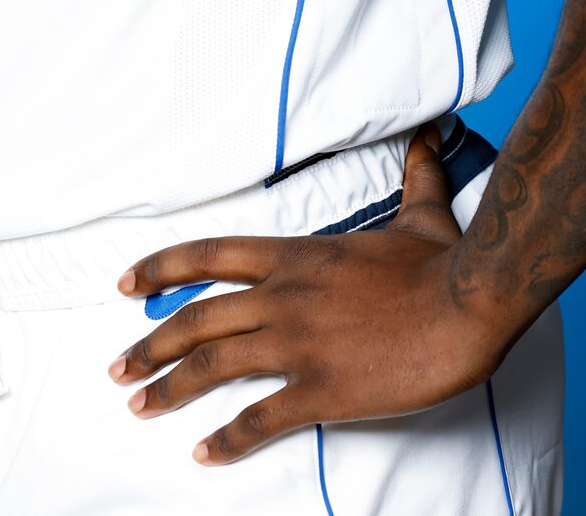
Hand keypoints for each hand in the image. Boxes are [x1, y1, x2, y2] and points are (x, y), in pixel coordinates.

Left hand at [108, 128, 502, 464]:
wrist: (468, 305)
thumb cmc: (443, 263)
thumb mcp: (422, 211)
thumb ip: (414, 173)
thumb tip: (428, 134)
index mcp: (297, 255)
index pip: (210, 255)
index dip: (161, 268)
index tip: (124, 283)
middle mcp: (285, 296)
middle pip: (198, 316)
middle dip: (149, 343)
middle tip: (117, 366)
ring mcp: (299, 343)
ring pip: (215, 364)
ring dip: (169, 388)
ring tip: (138, 406)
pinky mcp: (323, 388)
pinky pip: (261, 417)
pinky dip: (227, 438)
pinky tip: (205, 452)